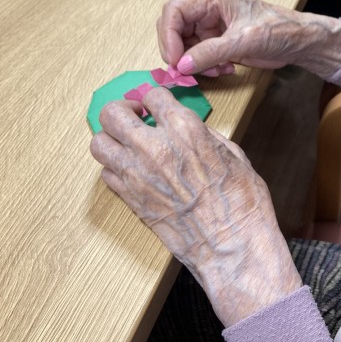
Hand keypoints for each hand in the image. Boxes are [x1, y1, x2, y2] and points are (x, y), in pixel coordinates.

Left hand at [90, 88, 301, 326]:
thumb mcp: (231, 152)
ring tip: (127, 142)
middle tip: (135, 116)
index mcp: (184, 129)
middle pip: (113, 114)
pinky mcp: (130, 200)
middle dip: (122, 110)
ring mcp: (136, 175)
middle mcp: (153, 147)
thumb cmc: (241, 201)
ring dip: (112, 138)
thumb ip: (202, 134)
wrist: (233, 246)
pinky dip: (115, 167)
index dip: (156, 99)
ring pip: (99, 143)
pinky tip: (132, 169)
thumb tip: (186, 129)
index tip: (158, 105)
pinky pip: (107, 174)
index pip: (153, 95)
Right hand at [157, 0, 340, 78]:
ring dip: (195, 63)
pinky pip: (198, 56)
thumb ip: (210, 52)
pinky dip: (206, 67)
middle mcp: (207, 10)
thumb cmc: (279, 29)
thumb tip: (181, 65)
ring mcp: (212, 27)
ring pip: (184, 46)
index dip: (168, 35)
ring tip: (216, 70)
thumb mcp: (244, 40)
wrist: (300, 42)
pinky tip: (224, 69)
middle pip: (174, 29)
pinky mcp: (218, 42)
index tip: (175, 59)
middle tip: (187, 71)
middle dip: (179, 52)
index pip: (174, 11)